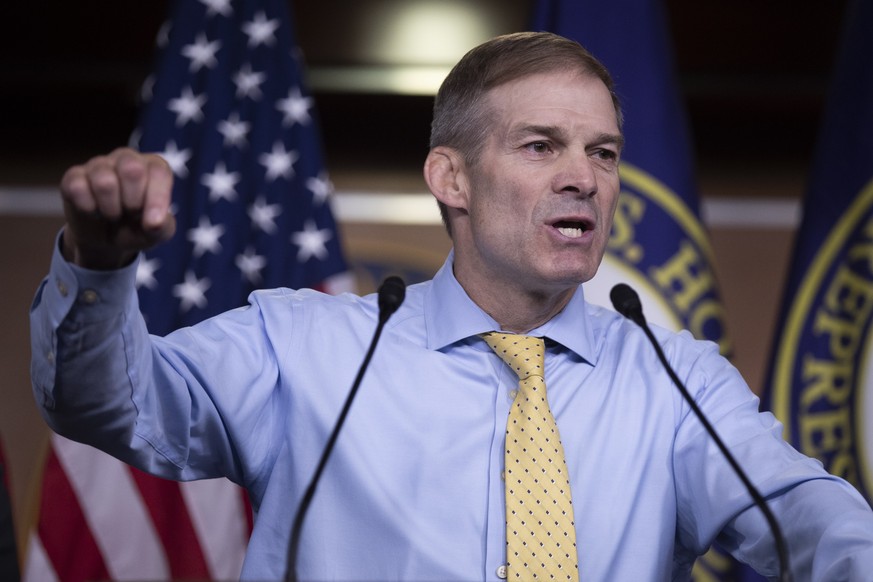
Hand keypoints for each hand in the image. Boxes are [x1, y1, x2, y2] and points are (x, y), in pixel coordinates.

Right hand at [59, 148, 176, 269]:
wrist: (107, 241)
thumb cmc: (138, 227)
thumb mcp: (158, 232)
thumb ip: (163, 226)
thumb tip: (155, 223)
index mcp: (153, 167)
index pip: (158, 172)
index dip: (157, 199)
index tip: (152, 224)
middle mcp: (127, 158)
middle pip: (132, 169)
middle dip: (133, 202)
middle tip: (131, 214)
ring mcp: (99, 165)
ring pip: (105, 182)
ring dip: (110, 209)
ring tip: (113, 215)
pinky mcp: (74, 176)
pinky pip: (77, 188)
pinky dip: (87, 208)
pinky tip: (93, 212)